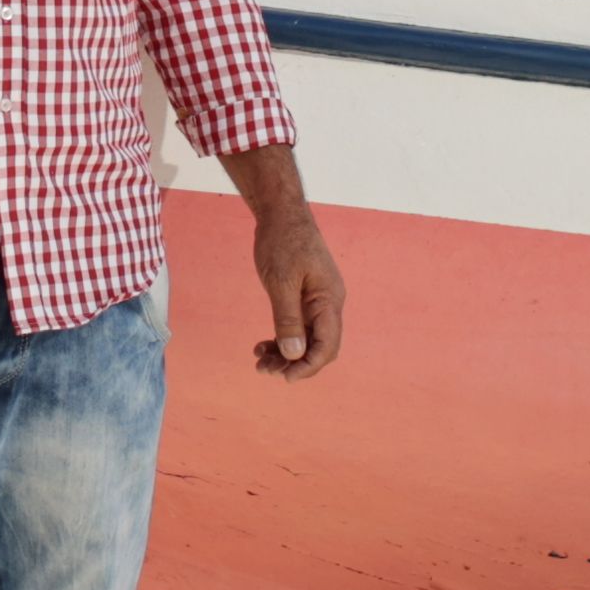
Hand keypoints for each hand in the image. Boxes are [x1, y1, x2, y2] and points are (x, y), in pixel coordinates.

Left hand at [246, 195, 346, 379]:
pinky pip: (298, 327)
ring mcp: (317, 301)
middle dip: (295, 364)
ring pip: (307, 339)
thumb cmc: (282, 242)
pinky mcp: (304, 297)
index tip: (285, 377)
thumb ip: (288, 319)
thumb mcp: (281, 282)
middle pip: (320, 347)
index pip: (328, 345)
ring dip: (286, 354)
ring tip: (259, 361)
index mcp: (329, 300)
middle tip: (265, 370)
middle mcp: (328, 304)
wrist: (280, 213)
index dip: (309, 366)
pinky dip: (282, 339)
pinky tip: (262, 345)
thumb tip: (294, 355)